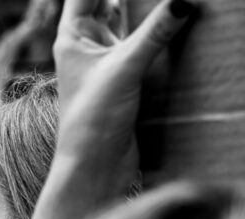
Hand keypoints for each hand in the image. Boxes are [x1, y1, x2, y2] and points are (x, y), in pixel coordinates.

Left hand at [53, 0, 194, 167]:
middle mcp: (86, 45)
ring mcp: (105, 60)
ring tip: (166, 6)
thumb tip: (182, 2)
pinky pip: (139, 43)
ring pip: (126, 22)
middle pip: (108, 3)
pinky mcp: (123, 75)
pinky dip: (153, 33)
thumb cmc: (92, 121)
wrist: (94, 166)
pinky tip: (172, 25)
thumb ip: (153, 33)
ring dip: (144, 11)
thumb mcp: (124, 69)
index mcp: (72, 35)